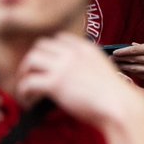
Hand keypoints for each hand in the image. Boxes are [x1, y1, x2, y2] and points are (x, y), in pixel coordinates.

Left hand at [16, 33, 140, 128]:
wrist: (119, 105)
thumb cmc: (114, 95)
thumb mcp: (102, 70)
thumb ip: (85, 67)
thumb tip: (70, 78)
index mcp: (87, 48)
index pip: (59, 38)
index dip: (49, 51)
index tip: (46, 65)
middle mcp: (73, 53)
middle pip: (40, 46)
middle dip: (32, 60)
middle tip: (30, 76)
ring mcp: (64, 66)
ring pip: (30, 60)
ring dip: (24, 74)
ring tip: (25, 89)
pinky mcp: (55, 83)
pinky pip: (28, 82)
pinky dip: (24, 92)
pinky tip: (29, 102)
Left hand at [110, 41, 143, 83]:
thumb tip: (134, 46)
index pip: (134, 50)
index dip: (122, 51)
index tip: (115, 52)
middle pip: (131, 59)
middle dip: (120, 59)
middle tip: (111, 59)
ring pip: (133, 68)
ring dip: (123, 67)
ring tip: (116, 65)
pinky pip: (139, 75)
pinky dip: (132, 73)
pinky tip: (127, 72)